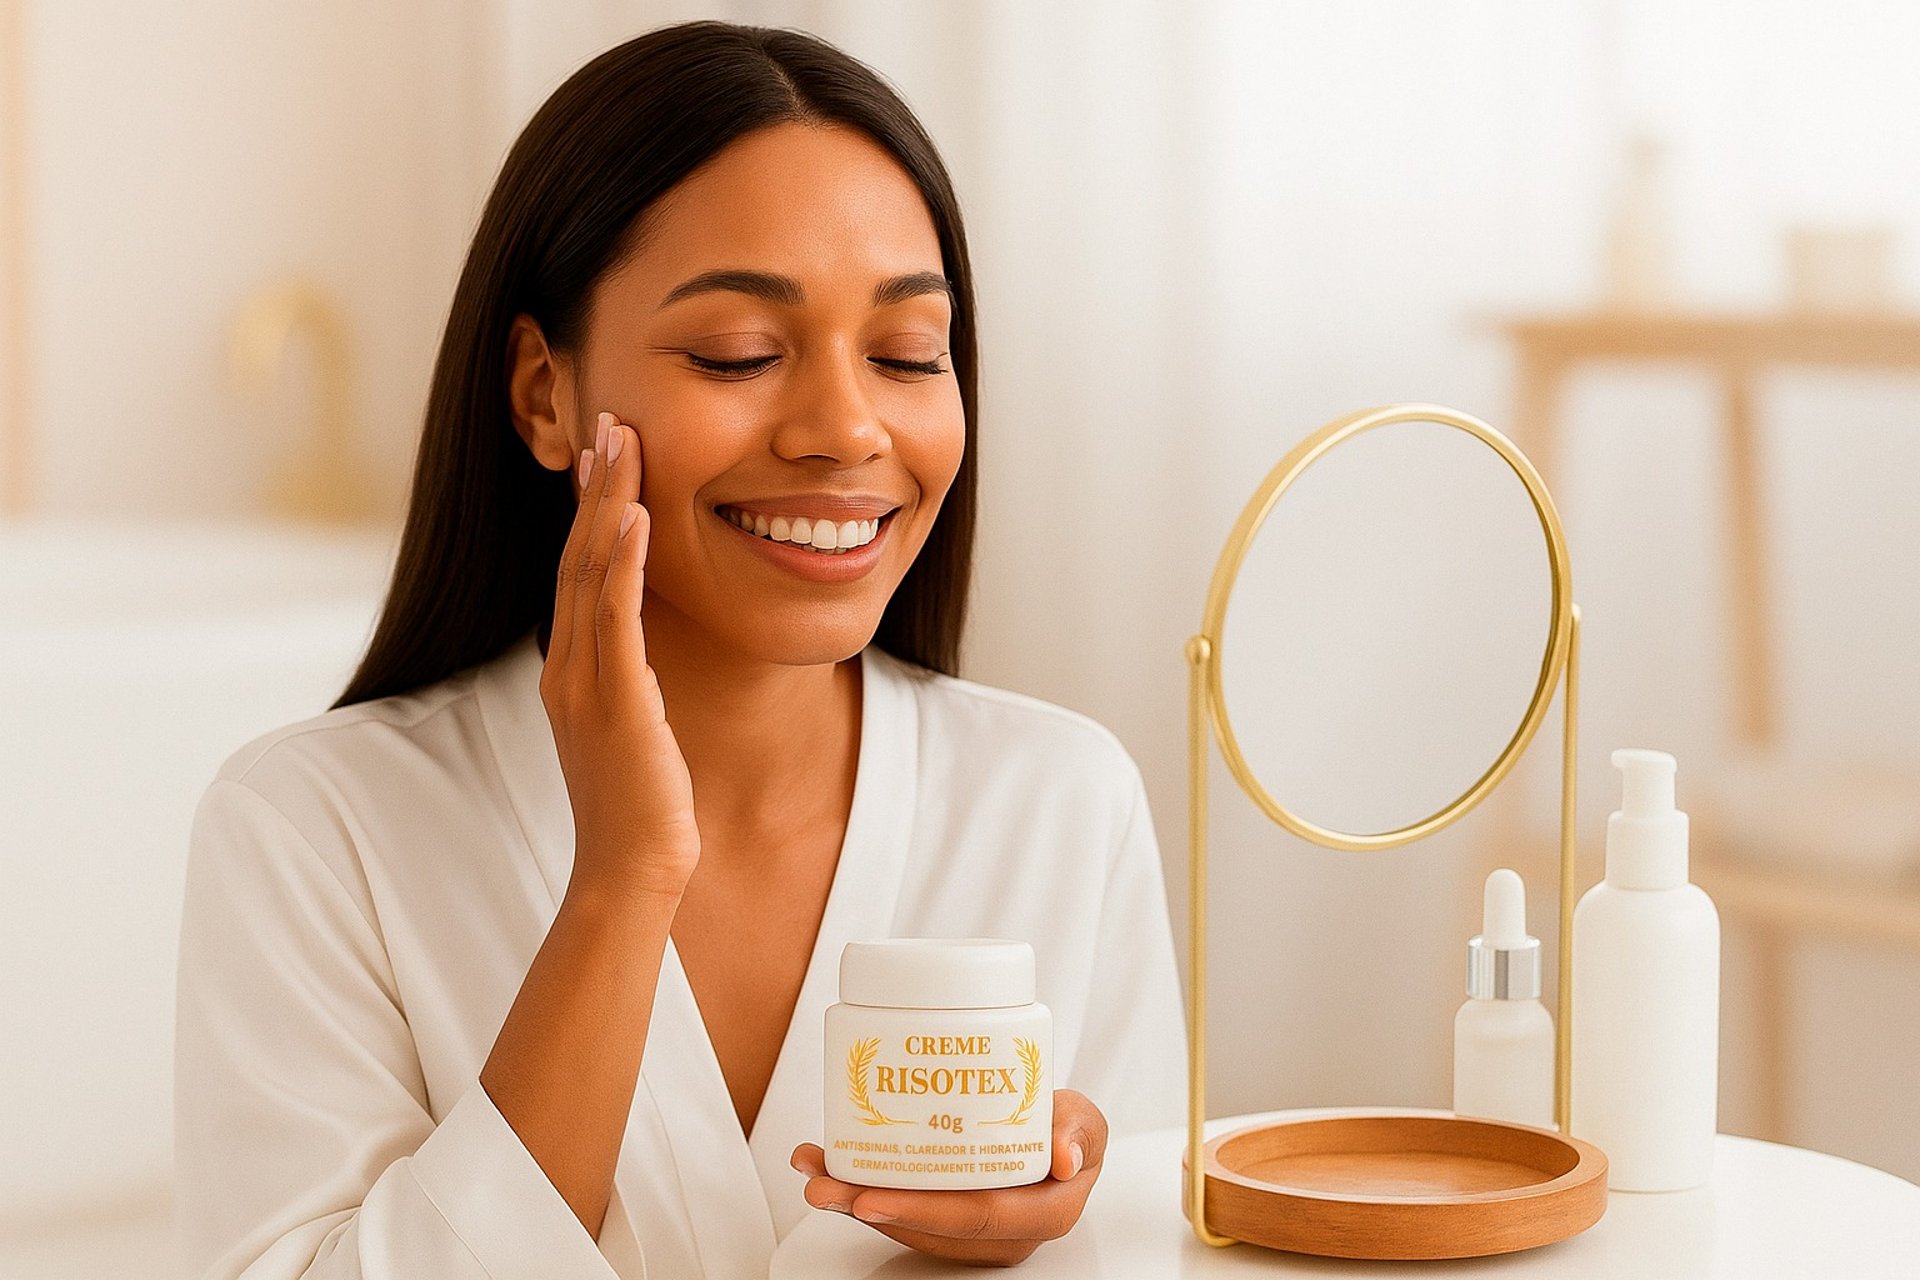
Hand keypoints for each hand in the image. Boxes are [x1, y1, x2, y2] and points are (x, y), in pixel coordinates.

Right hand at [541, 410, 699, 901]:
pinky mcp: (616, 700)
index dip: (592, 509)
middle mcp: (569, 666)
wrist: (632, 870)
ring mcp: (586, 681)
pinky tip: (636, 517)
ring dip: (609, 503)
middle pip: (578, 556)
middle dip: (595, 486)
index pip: (579, 571)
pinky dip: (625, 562)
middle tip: (611, 421)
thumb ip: (629, 683)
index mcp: (572, 670)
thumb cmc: (640, 807)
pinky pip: (617, 618)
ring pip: (592, 572)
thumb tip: (642, 654)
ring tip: (624, 443)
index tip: (608, 454)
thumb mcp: (632, 728)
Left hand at [789, 1089, 1108, 1265]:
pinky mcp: (945, 1218)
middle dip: (868, 1207)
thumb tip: (1065, 1159)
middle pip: (927, 1227)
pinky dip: (859, 1189)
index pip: (975, 1217)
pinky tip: (828, 1167)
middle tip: (825, 1184)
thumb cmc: (1068, 1130)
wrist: (1053, 1133)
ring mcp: (969, 1230)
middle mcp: (1000, 1233)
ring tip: (814, 1172)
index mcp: (1040, 1214)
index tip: (874, 1197)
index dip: (921, 1211)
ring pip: (905, 1222)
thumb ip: (1081, 1132)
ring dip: (852, 1200)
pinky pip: (900, 1210)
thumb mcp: (1086, 1121)